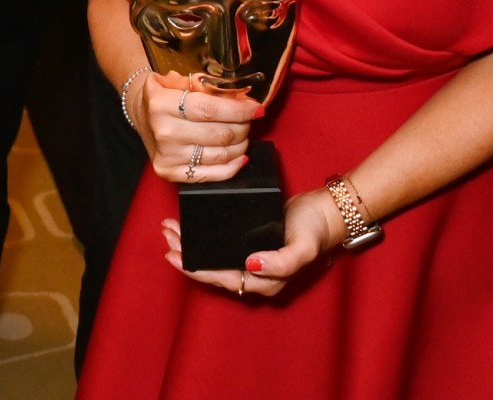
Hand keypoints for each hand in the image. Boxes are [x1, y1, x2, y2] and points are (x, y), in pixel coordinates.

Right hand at [140, 71, 258, 183]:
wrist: (141, 113)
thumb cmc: (164, 95)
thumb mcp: (176, 80)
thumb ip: (204, 85)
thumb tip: (239, 97)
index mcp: (162, 104)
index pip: (210, 110)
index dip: (238, 110)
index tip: (256, 108)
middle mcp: (163, 132)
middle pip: (219, 134)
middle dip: (242, 126)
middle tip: (248, 120)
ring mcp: (167, 155)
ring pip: (220, 154)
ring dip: (240, 144)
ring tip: (242, 133)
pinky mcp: (170, 172)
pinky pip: (212, 174)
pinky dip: (232, 166)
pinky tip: (239, 155)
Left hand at [161, 187, 337, 297]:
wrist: (327, 212)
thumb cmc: (316, 231)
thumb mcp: (302, 247)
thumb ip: (281, 262)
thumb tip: (250, 265)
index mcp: (264, 281)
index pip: (221, 278)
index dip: (195, 269)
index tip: (173, 255)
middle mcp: (255, 273)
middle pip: (212, 268)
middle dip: (186, 253)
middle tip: (165, 234)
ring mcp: (252, 258)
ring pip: (214, 255)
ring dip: (191, 243)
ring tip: (171, 228)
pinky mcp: (251, 242)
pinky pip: (221, 243)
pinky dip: (204, 235)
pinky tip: (192, 226)